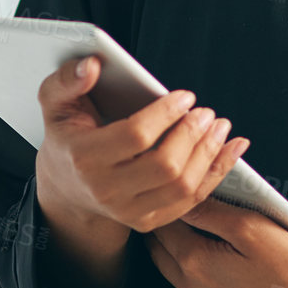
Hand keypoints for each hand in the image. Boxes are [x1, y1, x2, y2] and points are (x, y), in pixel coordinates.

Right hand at [34, 54, 248, 275]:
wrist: (67, 185)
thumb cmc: (68, 136)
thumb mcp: (55, 103)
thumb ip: (66, 80)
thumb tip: (90, 65)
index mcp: (84, 158)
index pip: (135, 137)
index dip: (166, 114)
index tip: (185, 96)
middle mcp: (106, 190)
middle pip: (164, 165)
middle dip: (191, 134)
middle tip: (206, 112)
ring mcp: (128, 212)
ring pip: (182, 186)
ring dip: (209, 153)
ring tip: (219, 126)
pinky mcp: (148, 222)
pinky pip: (191, 201)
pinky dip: (216, 173)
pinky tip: (231, 149)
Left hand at [145, 199, 287, 287]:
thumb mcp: (253, 229)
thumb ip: (212, 212)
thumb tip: (185, 200)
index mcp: (194, 262)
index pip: (163, 226)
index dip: (170, 206)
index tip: (179, 193)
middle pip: (163, 252)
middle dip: (167, 230)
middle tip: (182, 210)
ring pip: (177, 275)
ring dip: (182, 254)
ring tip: (203, 234)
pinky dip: (201, 278)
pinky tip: (224, 267)